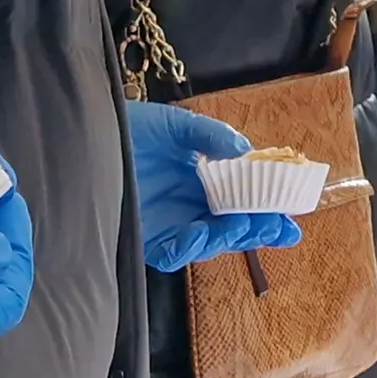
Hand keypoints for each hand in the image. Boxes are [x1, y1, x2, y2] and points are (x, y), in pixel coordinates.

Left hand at [123, 100, 302, 272]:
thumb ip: (210, 136)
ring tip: (244, 224)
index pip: (242, 200)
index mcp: (202, 179)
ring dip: (229, 236)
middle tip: (281, 229)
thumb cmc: (129, 128)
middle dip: (258, 230)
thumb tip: (246, 151)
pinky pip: (173, 252)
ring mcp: (168, 224)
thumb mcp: (175, 125)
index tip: (292, 216)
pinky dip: (191, 245)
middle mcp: (189, 205)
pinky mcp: (145, 239)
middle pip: (232, 226)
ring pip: (209, 242)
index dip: (267, 210)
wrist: (83, 140)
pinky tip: (202, 232)